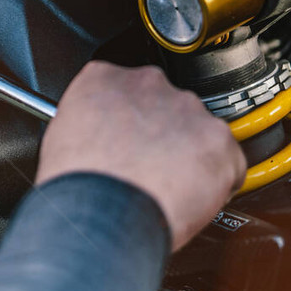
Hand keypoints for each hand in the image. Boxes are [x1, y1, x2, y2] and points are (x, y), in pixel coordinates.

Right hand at [37, 61, 245, 250]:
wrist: (103, 213)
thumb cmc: (78, 183)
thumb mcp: (62, 136)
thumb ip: (88, 122)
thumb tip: (99, 137)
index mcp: (104, 77)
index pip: (123, 87)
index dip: (128, 119)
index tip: (127, 137)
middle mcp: (149, 83)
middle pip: (165, 105)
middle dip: (162, 133)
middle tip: (147, 165)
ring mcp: (187, 109)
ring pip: (198, 130)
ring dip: (189, 155)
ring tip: (167, 187)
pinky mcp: (220, 140)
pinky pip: (228, 160)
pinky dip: (217, 181)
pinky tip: (190, 198)